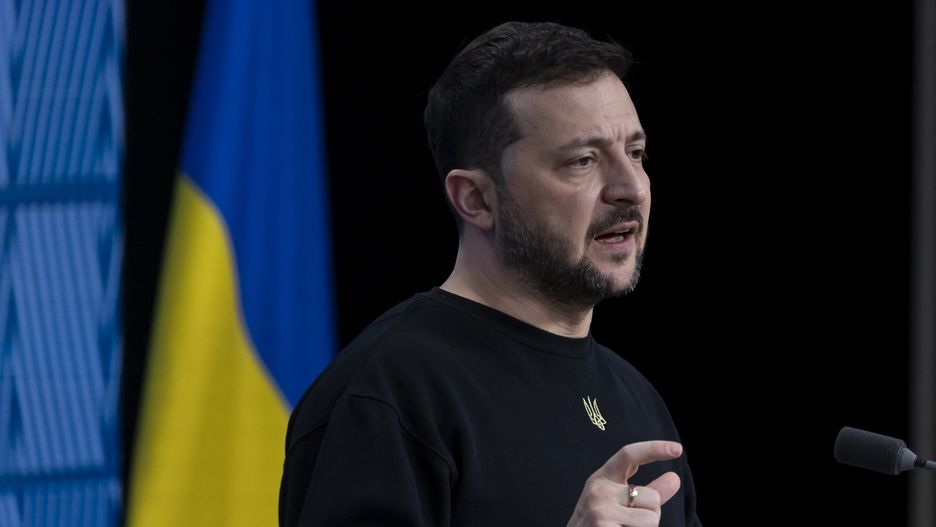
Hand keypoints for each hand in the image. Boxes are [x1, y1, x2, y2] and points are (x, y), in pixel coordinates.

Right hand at [566, 441, 682, 526]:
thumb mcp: (618, 505)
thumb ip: (647, 493)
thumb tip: (674, 478)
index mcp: (602, 479)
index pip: (629, 455)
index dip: (654, 449)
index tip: (677, 449)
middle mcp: (599, 491)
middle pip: (652, 498)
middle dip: (650, 516)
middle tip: (626, 525)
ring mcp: (601, 510)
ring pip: (652, 519)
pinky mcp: (605, 526)